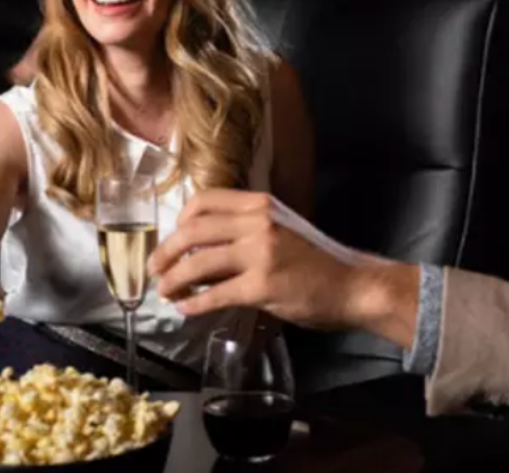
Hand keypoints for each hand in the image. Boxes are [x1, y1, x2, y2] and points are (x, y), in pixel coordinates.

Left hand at [149, 190, 418, 341]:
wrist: (352, 285)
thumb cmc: (316, 260)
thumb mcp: (281, 231)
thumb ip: (244, 233)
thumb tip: (200, 251)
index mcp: (260, 205)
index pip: (203, 200)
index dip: (179, 221)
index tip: (172, 239)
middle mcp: (258, 222)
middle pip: (192, 230)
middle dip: (166, 252)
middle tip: (156, 270)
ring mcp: (260, 253)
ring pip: (198, 262)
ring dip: (174, 279)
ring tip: (166, 292)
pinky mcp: (262, 286)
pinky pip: (215, 294)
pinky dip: (195, 303)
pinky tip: (187, 309)